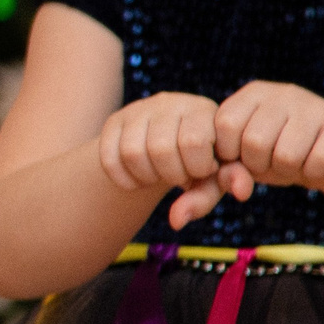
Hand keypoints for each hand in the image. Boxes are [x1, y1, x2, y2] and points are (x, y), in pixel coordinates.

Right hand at [97, 91, 245, 227]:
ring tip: (159, 176)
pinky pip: (108, 157)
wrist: (171, 145)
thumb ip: (210, 193)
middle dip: (171, 175)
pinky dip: (122, 180)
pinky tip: (137, 180)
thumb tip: (177, 220)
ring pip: (131, 152)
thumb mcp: (215, 177)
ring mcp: (139, 109)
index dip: (196, 168)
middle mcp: (170, 102)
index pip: (193, 142)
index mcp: (203, 110)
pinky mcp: (115, 120)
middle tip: (179, 176)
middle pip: (160, 148)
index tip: (201, 170)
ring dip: (145, 177)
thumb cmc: (200, 162)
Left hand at [214, 80, 323, 196]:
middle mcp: (284, 92)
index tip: (241, 156)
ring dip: (287, 170)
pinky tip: (315, 162)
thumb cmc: (274, 155)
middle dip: (259, 165)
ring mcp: (316, 105)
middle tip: (270, 161)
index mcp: (254, 93)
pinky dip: (313, 172)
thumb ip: (228, 170)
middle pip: (254, 141)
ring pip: (287, 155)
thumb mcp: (244, 158)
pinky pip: (319, 161)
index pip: (225, 123)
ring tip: (293, 161)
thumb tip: (240, 190)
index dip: (229, 151)